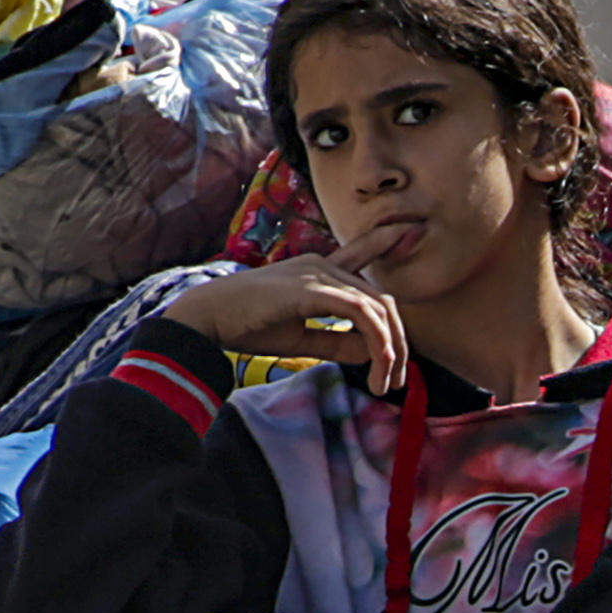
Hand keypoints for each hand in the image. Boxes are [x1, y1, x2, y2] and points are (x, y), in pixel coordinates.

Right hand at [164, 253, 407, 380]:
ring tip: (384, 382)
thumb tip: (371, 354)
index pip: (359, 257)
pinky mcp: (312, 289)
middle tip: (394, 379)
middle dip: (396, 342)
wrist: (208, 319)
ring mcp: (317, 274)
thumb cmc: (247, 327)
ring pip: (375, 308)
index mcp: (317, 272)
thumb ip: (336, 343)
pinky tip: (379, 362)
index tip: (403, 230)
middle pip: (379, 300)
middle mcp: (322, 266)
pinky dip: (375, 340)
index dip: (381, 243)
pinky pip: (359, 313)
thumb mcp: (300, 339)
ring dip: (388, 349)